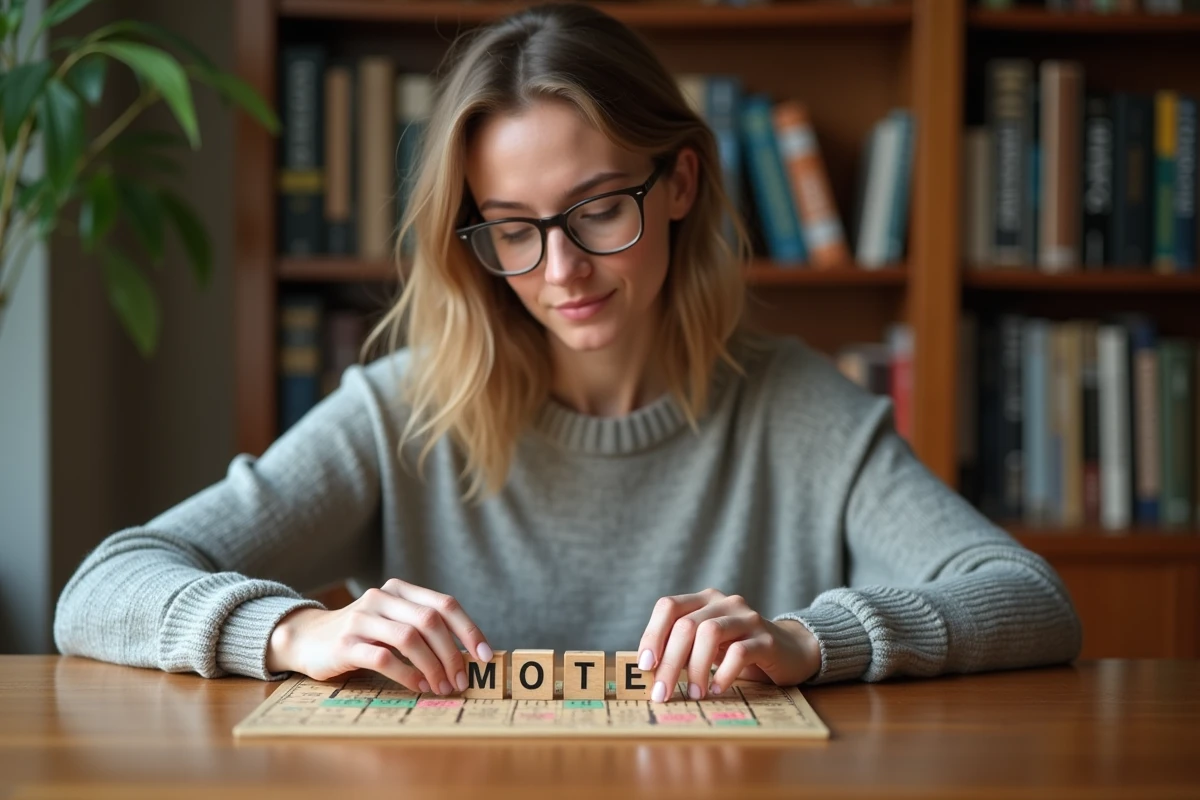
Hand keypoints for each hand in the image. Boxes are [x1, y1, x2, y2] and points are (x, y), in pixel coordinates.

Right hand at [265, 578, 491, 694]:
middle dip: (451, 653)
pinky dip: (407, 675)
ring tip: (441, 687)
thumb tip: (467, 657)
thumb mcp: (392, 623)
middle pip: (430, 620)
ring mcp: (362, 618)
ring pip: (409, 638)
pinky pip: (384, 658)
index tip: (485, 656)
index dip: (469, 629)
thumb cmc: (362, 636)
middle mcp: (382, 598)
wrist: (307, 639)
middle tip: (460, 680)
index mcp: (399, 590)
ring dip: (432, 666)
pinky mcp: (345, 643)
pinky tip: (418, 687)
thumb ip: (423, 630)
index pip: (444, 603)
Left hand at [636, 588, 820, 701]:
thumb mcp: (707, 646)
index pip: (668, 606)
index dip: (652, 634)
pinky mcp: (767, 639)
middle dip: (669, 662)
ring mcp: (747, 617)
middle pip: (686, 625)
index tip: (644, 666)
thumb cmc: (738, 650)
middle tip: (662, 693)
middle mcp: (724, 602)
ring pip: (710, 633)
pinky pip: (740, 652)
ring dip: (696, 668)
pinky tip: (718, 689)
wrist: (790, 651)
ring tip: (694, 694)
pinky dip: (724, 673)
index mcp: (704, 600)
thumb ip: (681, 650)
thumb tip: (648, 672)